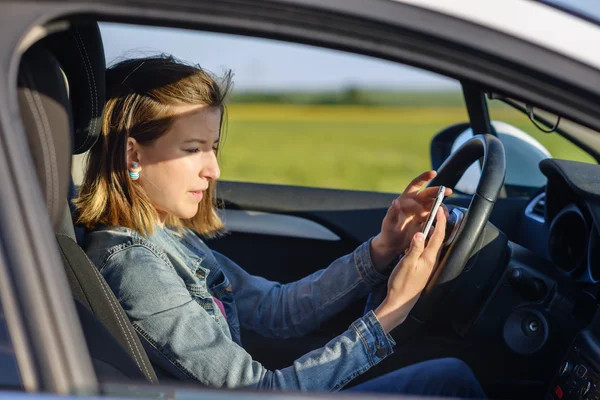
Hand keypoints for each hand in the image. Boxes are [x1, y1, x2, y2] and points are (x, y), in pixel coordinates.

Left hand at [370, 170, 450, 270]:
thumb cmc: (387, 232)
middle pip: (428, 194)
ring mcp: (421, 212)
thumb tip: (396, 201)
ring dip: (441, 206)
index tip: (433, 173)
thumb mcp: (388, 223)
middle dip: (439, 191)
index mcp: (405, 200)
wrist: (392, 245)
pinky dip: (441, 216)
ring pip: (434, 204)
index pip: (415, 185)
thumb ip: (391, 213)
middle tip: (448, 192)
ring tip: (445, 212)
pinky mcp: (425, 221)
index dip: (424, 178)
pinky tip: (444, 219)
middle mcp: (414, 204)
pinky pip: (436, 216)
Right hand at [374, 206, 446, 332]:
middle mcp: (432, 260)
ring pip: (433, 243)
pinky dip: (426, 239)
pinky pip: (427, 248)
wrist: (400, 301)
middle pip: (438, 237)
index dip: (440, 221)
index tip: (440, 209)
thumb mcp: (406, 264)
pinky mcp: (423, 266)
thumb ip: (414, 248)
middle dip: (439, 223)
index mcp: (429, 257)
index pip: (438, 235)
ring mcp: (428, 264)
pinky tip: (420, 237)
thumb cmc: (402, 283)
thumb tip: (419, 233)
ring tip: (430, 220)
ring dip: (433, 230)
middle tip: (437, 210)